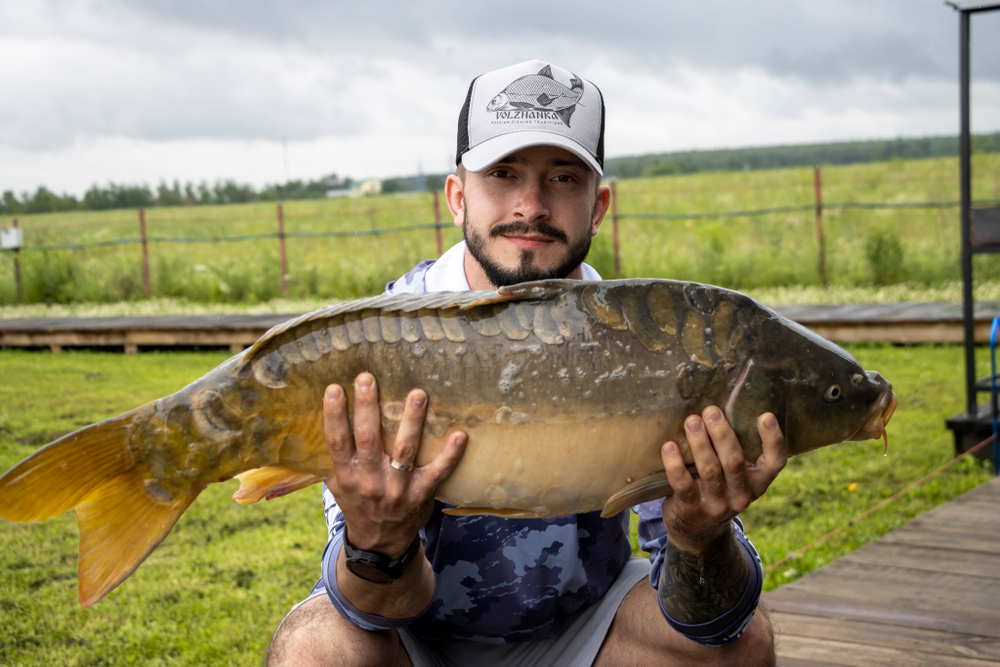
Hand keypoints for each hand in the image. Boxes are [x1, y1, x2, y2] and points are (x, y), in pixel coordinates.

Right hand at [323, 372, 466, 558]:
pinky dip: (450, 455)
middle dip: (368, 407)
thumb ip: (336, 456)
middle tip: (368, 378)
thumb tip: (329, 415)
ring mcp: (397, 488)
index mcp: (348, 475)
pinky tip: (460, 434)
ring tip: (417, 394)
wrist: (379, 543)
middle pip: (368, 439)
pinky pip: (438, 472)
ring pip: (404, 450)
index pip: (337, 441)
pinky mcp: (421, 494)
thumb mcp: (338, 484)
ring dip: (412, 421)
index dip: (334, 415)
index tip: (335, 388)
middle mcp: (371, 480)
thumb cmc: (358, 503)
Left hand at [660, 407, 785, 553]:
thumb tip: (720, 407)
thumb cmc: (718, 489)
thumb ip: (733, 450)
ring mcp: (717, 503)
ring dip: (699, 443)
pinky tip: (669, 447)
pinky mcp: (691, 508)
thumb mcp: (734, 476)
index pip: (775, 462)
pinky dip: (675, 464)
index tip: (765, 416)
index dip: (773, 440)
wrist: (698, 532)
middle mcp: (741, 494)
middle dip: (722, 434)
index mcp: (757, 482)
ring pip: (710, 470)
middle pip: (735, 461)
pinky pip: (683, 484)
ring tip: (691, 422)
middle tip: (711, 412)